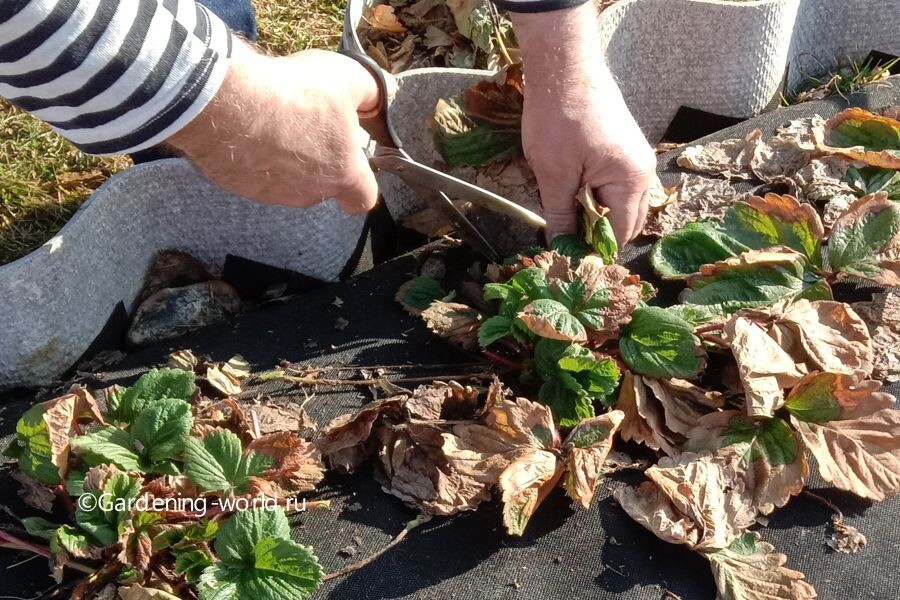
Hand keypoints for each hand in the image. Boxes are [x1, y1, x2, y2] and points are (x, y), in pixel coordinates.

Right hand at [166, 42, 381, 213]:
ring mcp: (271, 192)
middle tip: (310, 123)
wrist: (226, 103)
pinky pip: (254, 172)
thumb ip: (372, 91)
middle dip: (322, 158)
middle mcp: (309, 193)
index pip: (364, 199)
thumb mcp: (348, 78)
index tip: (355, 158)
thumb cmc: (293, 94)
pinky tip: (250, 126)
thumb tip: (379, 97)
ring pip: (288, 179)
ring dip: (287, 156)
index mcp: (342, 174)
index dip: (363, 181)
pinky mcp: (239, 184)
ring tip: (276, 119)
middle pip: (324, 183)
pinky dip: (256, 154)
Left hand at [511, 4, 655, 242]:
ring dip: (594, 214)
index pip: (620, 232)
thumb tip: (561, 247)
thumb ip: (561, 215)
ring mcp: (634, 158)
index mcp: (632, 180)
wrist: (564, 67)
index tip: (568, 259)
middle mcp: (642, 171)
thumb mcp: (553, 174)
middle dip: (596, 234)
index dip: (595, 249)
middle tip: (564, 243)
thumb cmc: (559, 118)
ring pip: (618, 202)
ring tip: (564, 220)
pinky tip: (571, 196)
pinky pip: (613, 184)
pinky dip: (595, 196)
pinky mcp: (621, 149)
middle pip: (625, 220)